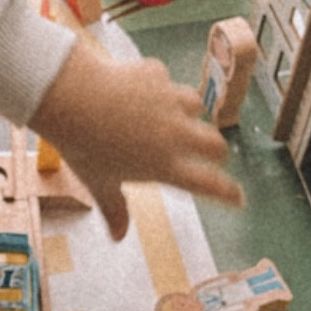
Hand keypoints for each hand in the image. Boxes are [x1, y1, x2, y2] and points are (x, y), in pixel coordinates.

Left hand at [30, 40, 243, 239]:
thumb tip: (119, 236)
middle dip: (214, 151)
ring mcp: (169, 100)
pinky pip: (165, 81)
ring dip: (191, 114)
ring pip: (197, 105)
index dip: (228, 193)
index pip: (209, 184)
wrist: (72, 97)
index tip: (239, 197)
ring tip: (176, 118)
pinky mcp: (156, 74)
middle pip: (216, 144)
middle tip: (205, 155)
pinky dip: (158, 87)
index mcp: (166, 166)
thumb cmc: (83, 147)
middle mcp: (176, 133)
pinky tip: (142, 89)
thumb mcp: (98, 184)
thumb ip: (114, 209)